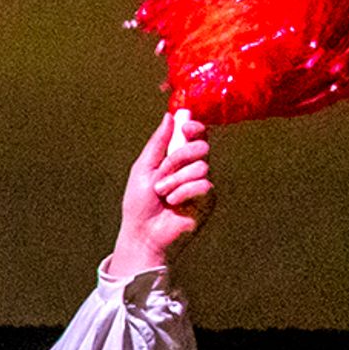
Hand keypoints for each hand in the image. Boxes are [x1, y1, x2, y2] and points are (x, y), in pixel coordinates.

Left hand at [110, 107, 213, 279]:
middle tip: (162, 171)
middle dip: (179, 156)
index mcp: (178, 159)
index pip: (197, 135)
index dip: (195, 127)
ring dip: (176, 179)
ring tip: (162, 193)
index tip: (185, 127)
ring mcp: (202, 184)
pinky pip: (203, 184)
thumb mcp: (143, 168)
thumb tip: (170, 115)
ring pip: (202, 166)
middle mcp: (193, 169)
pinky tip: (173, 202)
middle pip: (202, 146)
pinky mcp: (208, 201)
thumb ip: (158, 143)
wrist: (142, 233)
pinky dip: (183, 192)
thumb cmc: (139, 204)